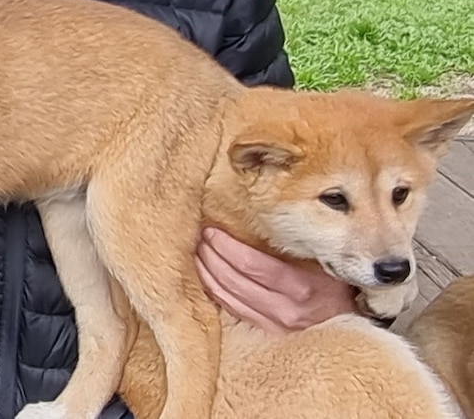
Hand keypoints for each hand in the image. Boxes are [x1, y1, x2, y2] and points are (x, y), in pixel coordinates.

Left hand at [196, 227, 356, 332]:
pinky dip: (216, 294)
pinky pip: (234, 312)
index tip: (210, 230)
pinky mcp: (271, 336)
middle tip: (198, 237)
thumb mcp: (326, 264)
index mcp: (301, 287)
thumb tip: (259, 221)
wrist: (360, 329)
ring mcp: (276, 326)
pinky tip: (207, 279)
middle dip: (211, 256)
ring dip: (207, 274)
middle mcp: (286, 309)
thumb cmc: (342, 287)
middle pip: (235, 280)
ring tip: (197, 254)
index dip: (226, 246)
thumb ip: (296, 248)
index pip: (251, 264)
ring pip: (229, 297)